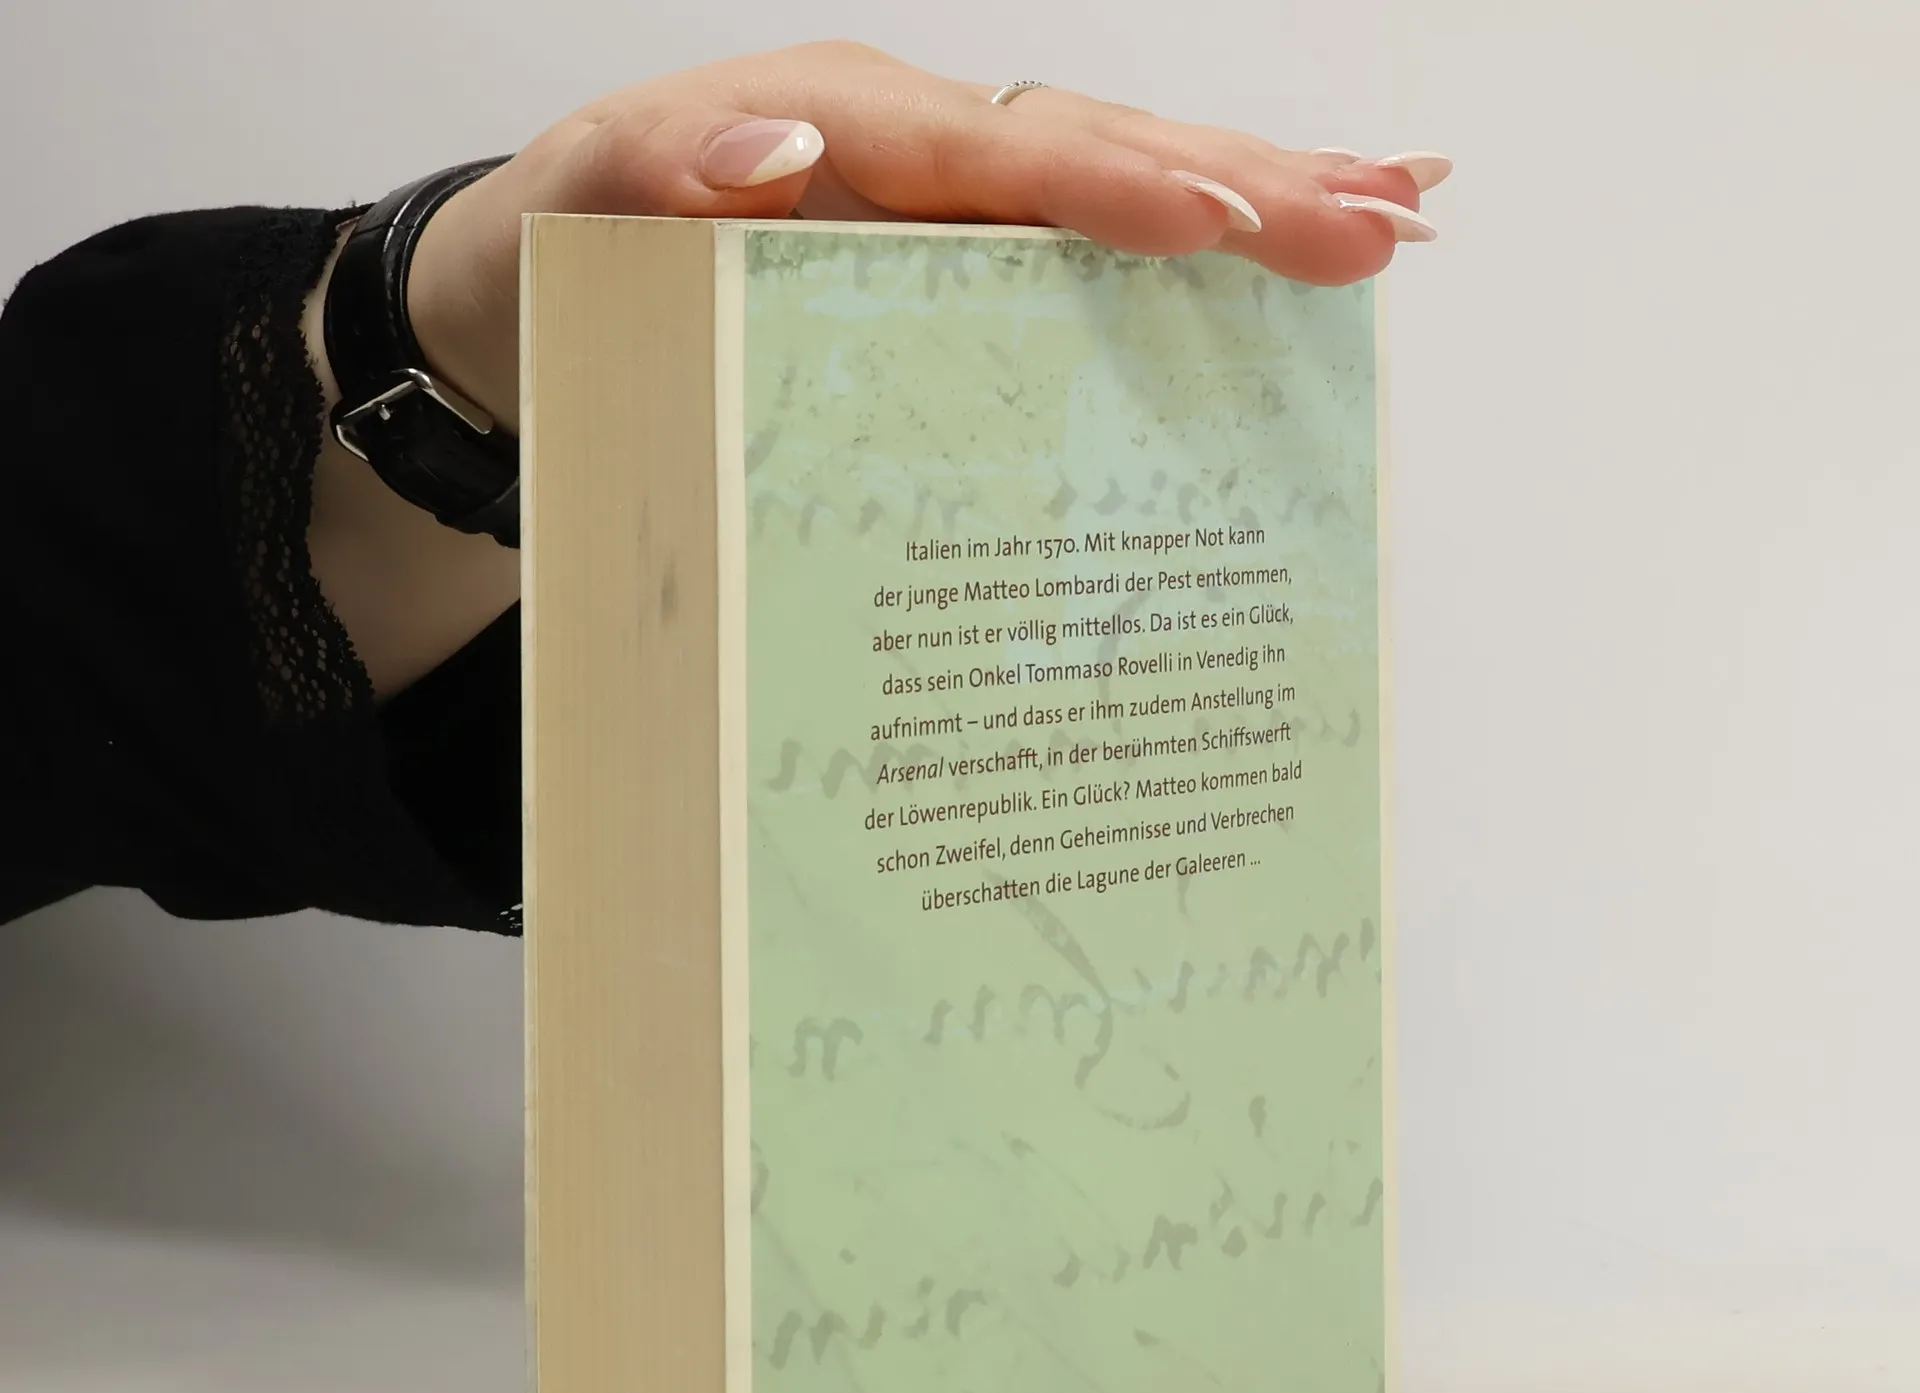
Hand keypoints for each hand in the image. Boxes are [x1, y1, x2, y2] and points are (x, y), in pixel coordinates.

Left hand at [407, 40, 1449, 429]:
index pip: (1004, 154)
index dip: (1109, 184)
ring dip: (1266, 200)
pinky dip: (1205, 250)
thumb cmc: (582, 250)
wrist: (551, 295)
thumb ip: (662, 172)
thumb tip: (769, 150)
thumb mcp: (588, 207)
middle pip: (1108, 151)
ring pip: (1131, 184)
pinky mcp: (968, 267)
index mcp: (855, 131)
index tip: (1208, 214)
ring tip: (1395, 216)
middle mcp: (929, 156)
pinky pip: (1096, 253)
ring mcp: (959, 211)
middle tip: (1377, 222)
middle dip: (1245, 185)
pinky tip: (1294, 256)